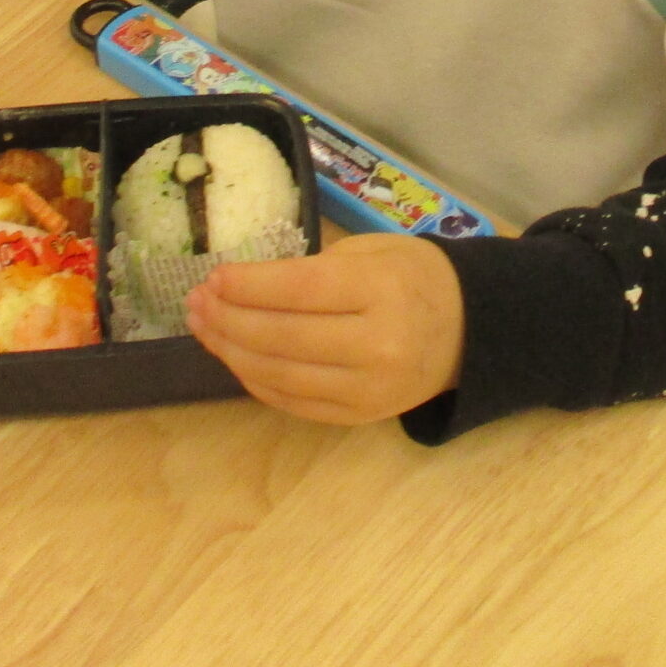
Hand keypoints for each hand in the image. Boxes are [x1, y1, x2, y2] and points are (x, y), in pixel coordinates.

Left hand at [183, 233, 464, 424]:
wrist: (469, 332)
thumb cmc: (416, 278)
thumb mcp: (375, 251)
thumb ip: (316, 266)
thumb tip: (243, 286)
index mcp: (383, 290)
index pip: (299, 290)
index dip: (248, 285)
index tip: (214, 276)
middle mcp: (377, 344)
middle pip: (282, 336)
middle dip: (229, 319)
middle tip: (196, 302)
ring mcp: (368, 388)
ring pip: (280, 375)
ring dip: (232, 351)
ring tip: (204, 327)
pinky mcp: (359, 416)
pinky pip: (293, 401)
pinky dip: (256, 379)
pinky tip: (235, 356)